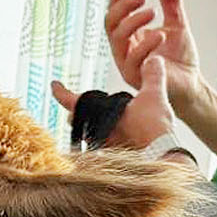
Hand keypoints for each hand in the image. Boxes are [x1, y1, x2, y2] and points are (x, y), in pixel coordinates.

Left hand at [51, 56, 177, 151]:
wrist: (162, 157)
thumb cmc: (153, 128)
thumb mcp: (154, 96)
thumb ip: (152, 76)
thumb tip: (154, 59)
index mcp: (99, 114)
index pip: (71, 101)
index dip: (60, 91)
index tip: (54, 84)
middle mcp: (94, 132)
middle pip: (74, 120)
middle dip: (76, 112)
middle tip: (78, 104)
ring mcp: (101, 146)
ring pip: (86, 134)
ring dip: (90, 126)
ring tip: (100, 119)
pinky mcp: (111, 157)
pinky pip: (100, 145)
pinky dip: (105, 137)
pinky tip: (117, 135)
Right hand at [105, 0, 204, 107]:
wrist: (191, 85)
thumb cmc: (180, 59)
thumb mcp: (177, 24)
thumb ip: (170, 3)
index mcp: (130, 36)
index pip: (115, 13)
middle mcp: (124, 48)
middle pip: (110, 23)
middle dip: (123, 6)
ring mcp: (127, 63)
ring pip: (117, 39)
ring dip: (132, 22)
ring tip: (153, 11)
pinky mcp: (136, 77)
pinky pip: (132, 60)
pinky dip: (145, 45)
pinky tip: (160, 35)